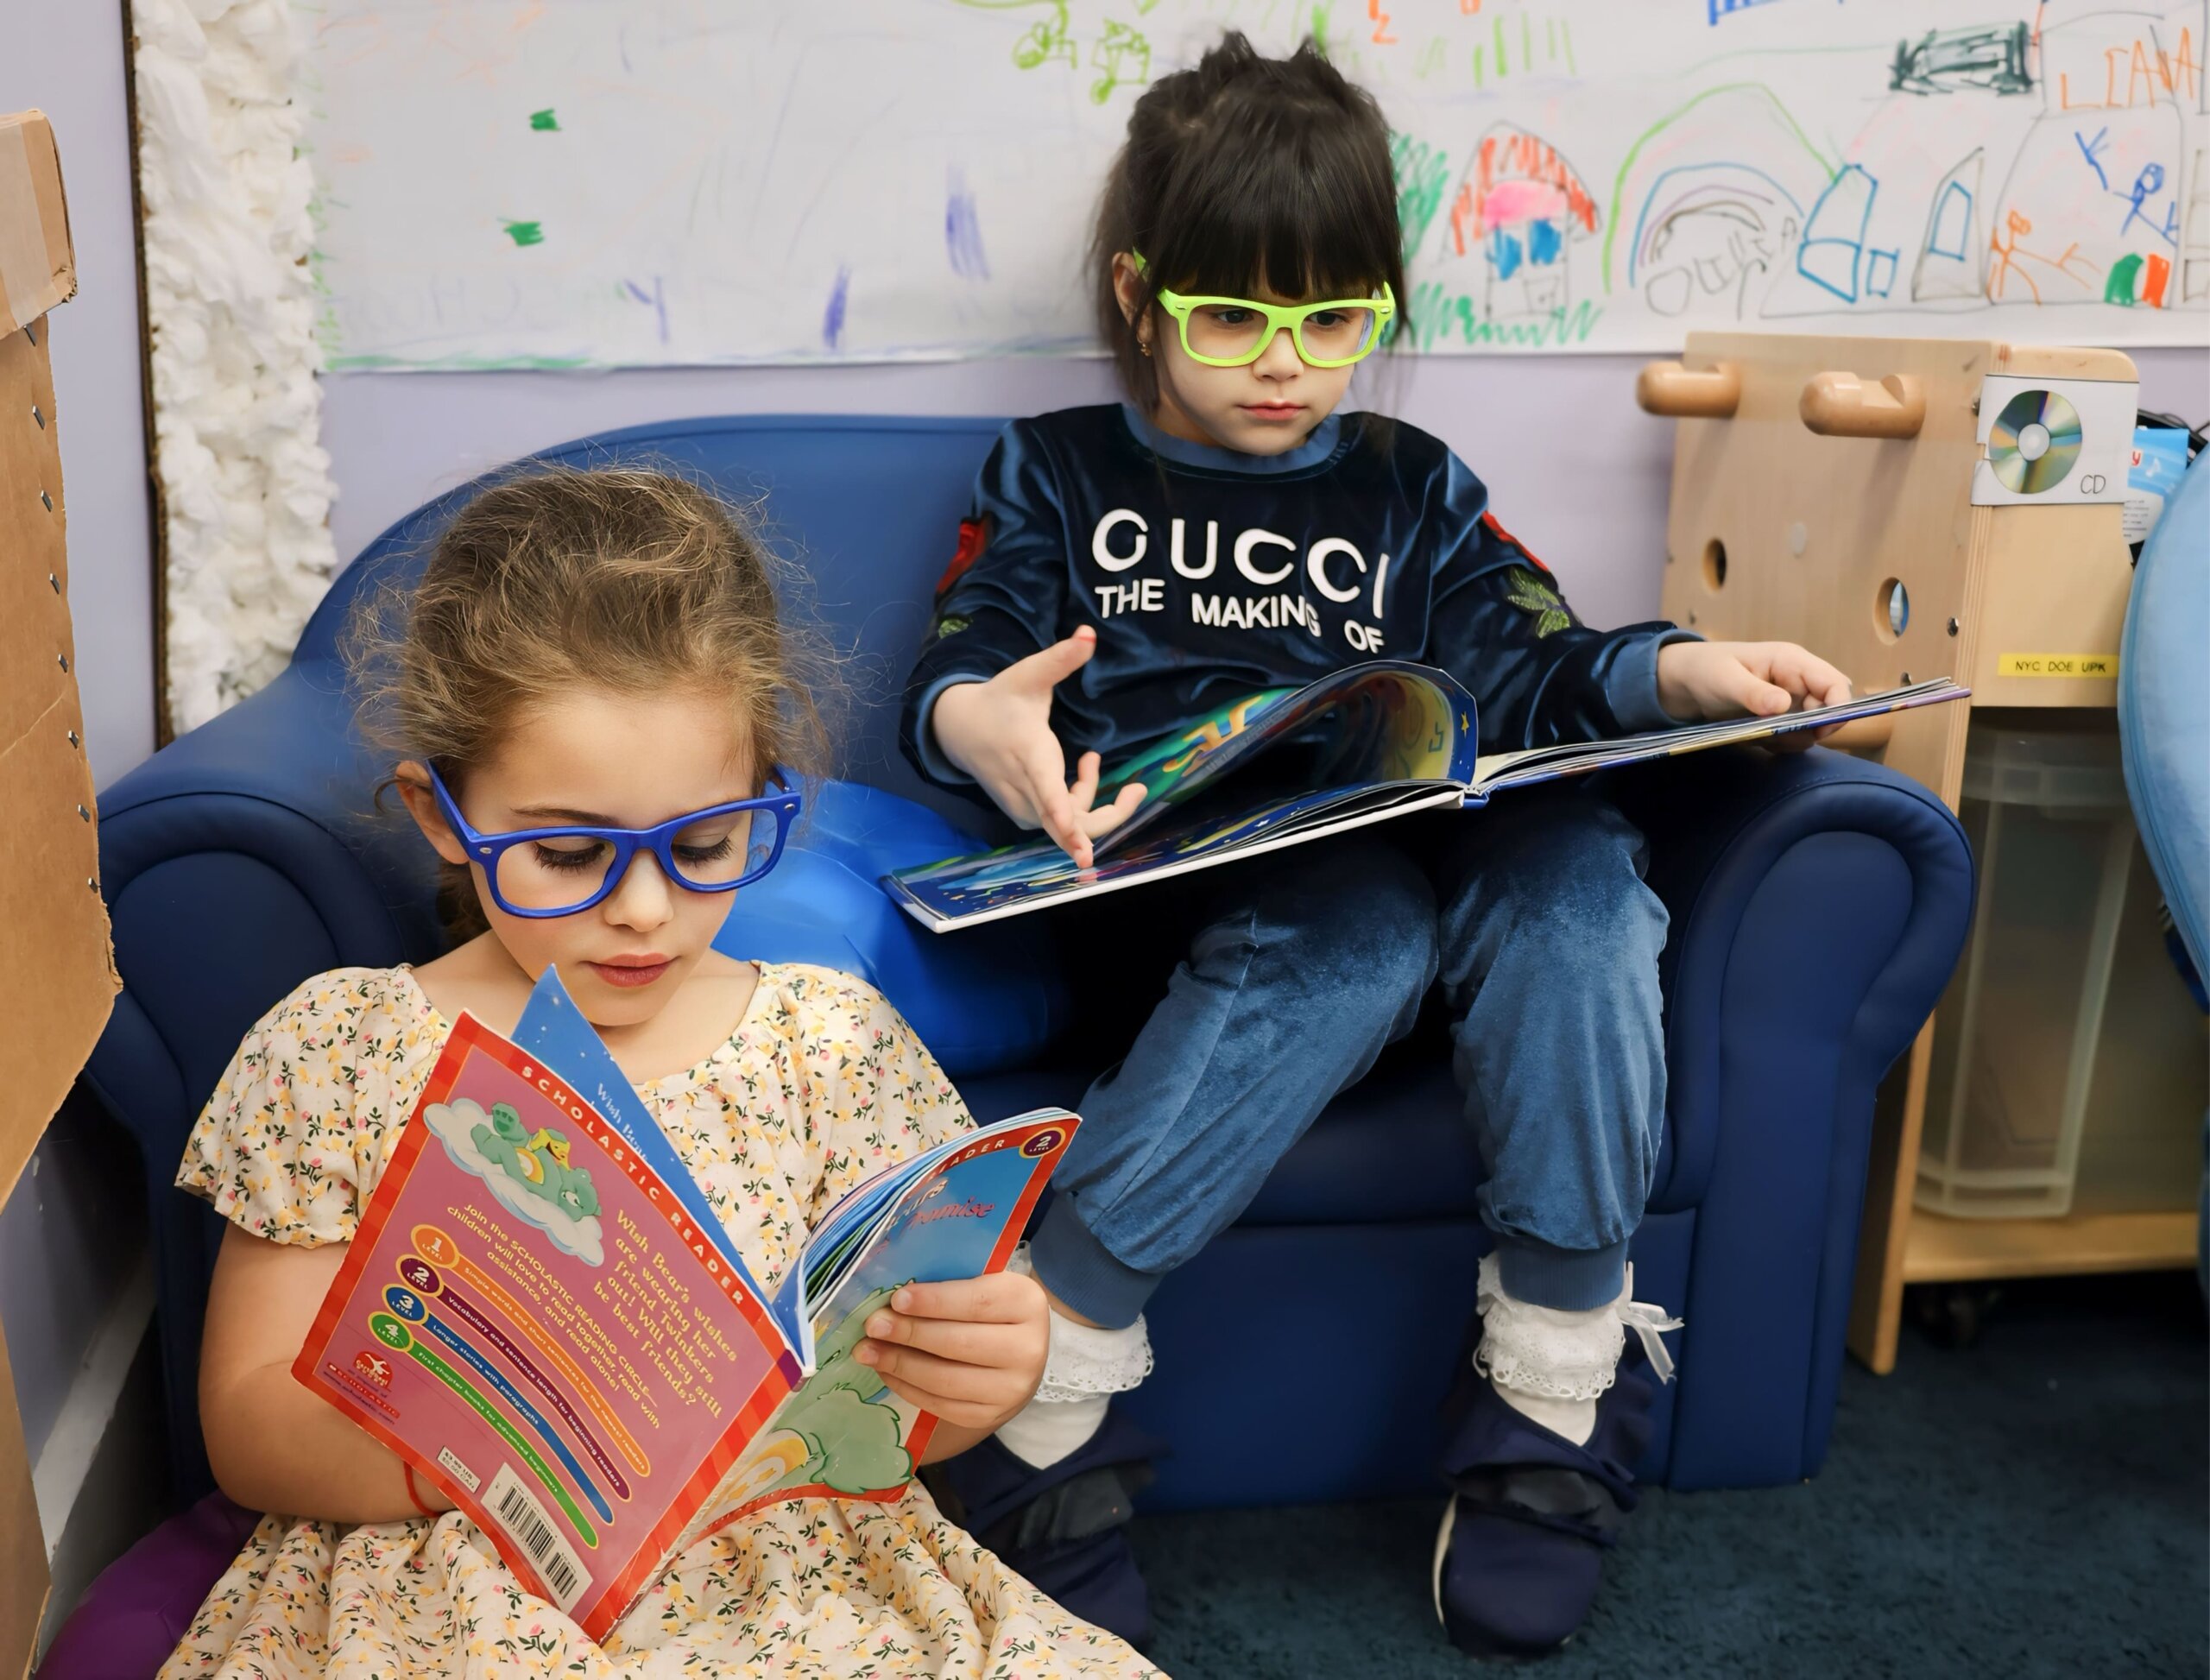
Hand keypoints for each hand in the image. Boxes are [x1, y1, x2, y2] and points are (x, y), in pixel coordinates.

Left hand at [854, 1271, 1048, 1432]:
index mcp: (1026, 1303)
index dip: (934, 1302)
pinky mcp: (990, 1416)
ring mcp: (1012, 1388)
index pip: (977, 1302)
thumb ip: (948, 1286)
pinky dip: (907, 1387)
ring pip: (945, 1379)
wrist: (1016, 1355)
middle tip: (873, 1326)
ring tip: (867, 1350)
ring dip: (899, 1364)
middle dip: (909, 1334)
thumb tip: (893, 1297)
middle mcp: (1029, 1348)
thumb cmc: (989, 1310)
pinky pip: (940, 1404)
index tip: (897, 1299)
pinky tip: (886, 1371)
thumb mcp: (982, 1285)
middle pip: (958, 1343)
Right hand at [930, 627, 1145, 866]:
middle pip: (1070, 826)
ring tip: (1091, 759)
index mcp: (1029, 757)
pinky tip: (1082, 769)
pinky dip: (1079, 802)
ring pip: (1072, 824)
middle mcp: (1025, 791)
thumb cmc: (1001, 699)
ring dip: (1091, 795)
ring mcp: (1024, 809)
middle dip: (1111, 815)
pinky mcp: (1026, 817)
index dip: (1065, 819)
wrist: (960, 730)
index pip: (1047, 795)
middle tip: (1138, 789)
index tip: (1082, 849)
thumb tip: (1089, 633)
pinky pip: (1063, 821)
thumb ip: (1061, 658)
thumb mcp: (1029, 674)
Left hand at [1656, 640, 1852, 751]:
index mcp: (1791, 662)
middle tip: (1777, 735)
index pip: (1836, 684)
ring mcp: (1791, 702)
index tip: (1820, 731)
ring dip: (1790, 739)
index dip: (1838, 708)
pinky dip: (1778, 744)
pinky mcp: (1780, 719)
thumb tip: (1783, 705)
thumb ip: (1754, 693)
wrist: (1684, 683)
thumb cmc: (1705, 670)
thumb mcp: (1725, 680)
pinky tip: (1753, 737)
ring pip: (1812, 729)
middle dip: (1810, 729)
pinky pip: (1793, 738)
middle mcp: (1798, 682)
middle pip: (1830, 711)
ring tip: (1756, 732)